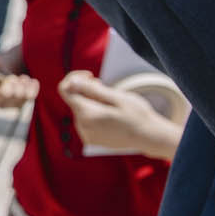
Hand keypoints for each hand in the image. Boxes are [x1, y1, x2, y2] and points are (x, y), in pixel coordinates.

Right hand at [0, 35, 35, 108]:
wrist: (9, 68)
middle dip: (6, 88)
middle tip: (13, 78)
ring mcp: (3, 103)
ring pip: (13, 99)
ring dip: (21, 87)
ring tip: (23, 77)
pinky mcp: (18, 105)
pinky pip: (27, 100)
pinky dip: (31, 89)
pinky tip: (31, 81)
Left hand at [59, 71, 183, 160]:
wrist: (148, 137)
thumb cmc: (137, 115)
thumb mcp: (117, 97)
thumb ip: (92, 89)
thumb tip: (72, 82)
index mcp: (87, 114)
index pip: (65, 89)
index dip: (74, 77)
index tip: (91, 75)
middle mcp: (81, 126)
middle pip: (74, 99)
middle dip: (87, 91)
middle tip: (107, 90)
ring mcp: (85, 134)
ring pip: (80, 109)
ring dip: (91, 102)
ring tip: (112, 105)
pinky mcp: (90, 139)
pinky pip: (85, 120)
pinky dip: (94, 113)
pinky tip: (110, 116)